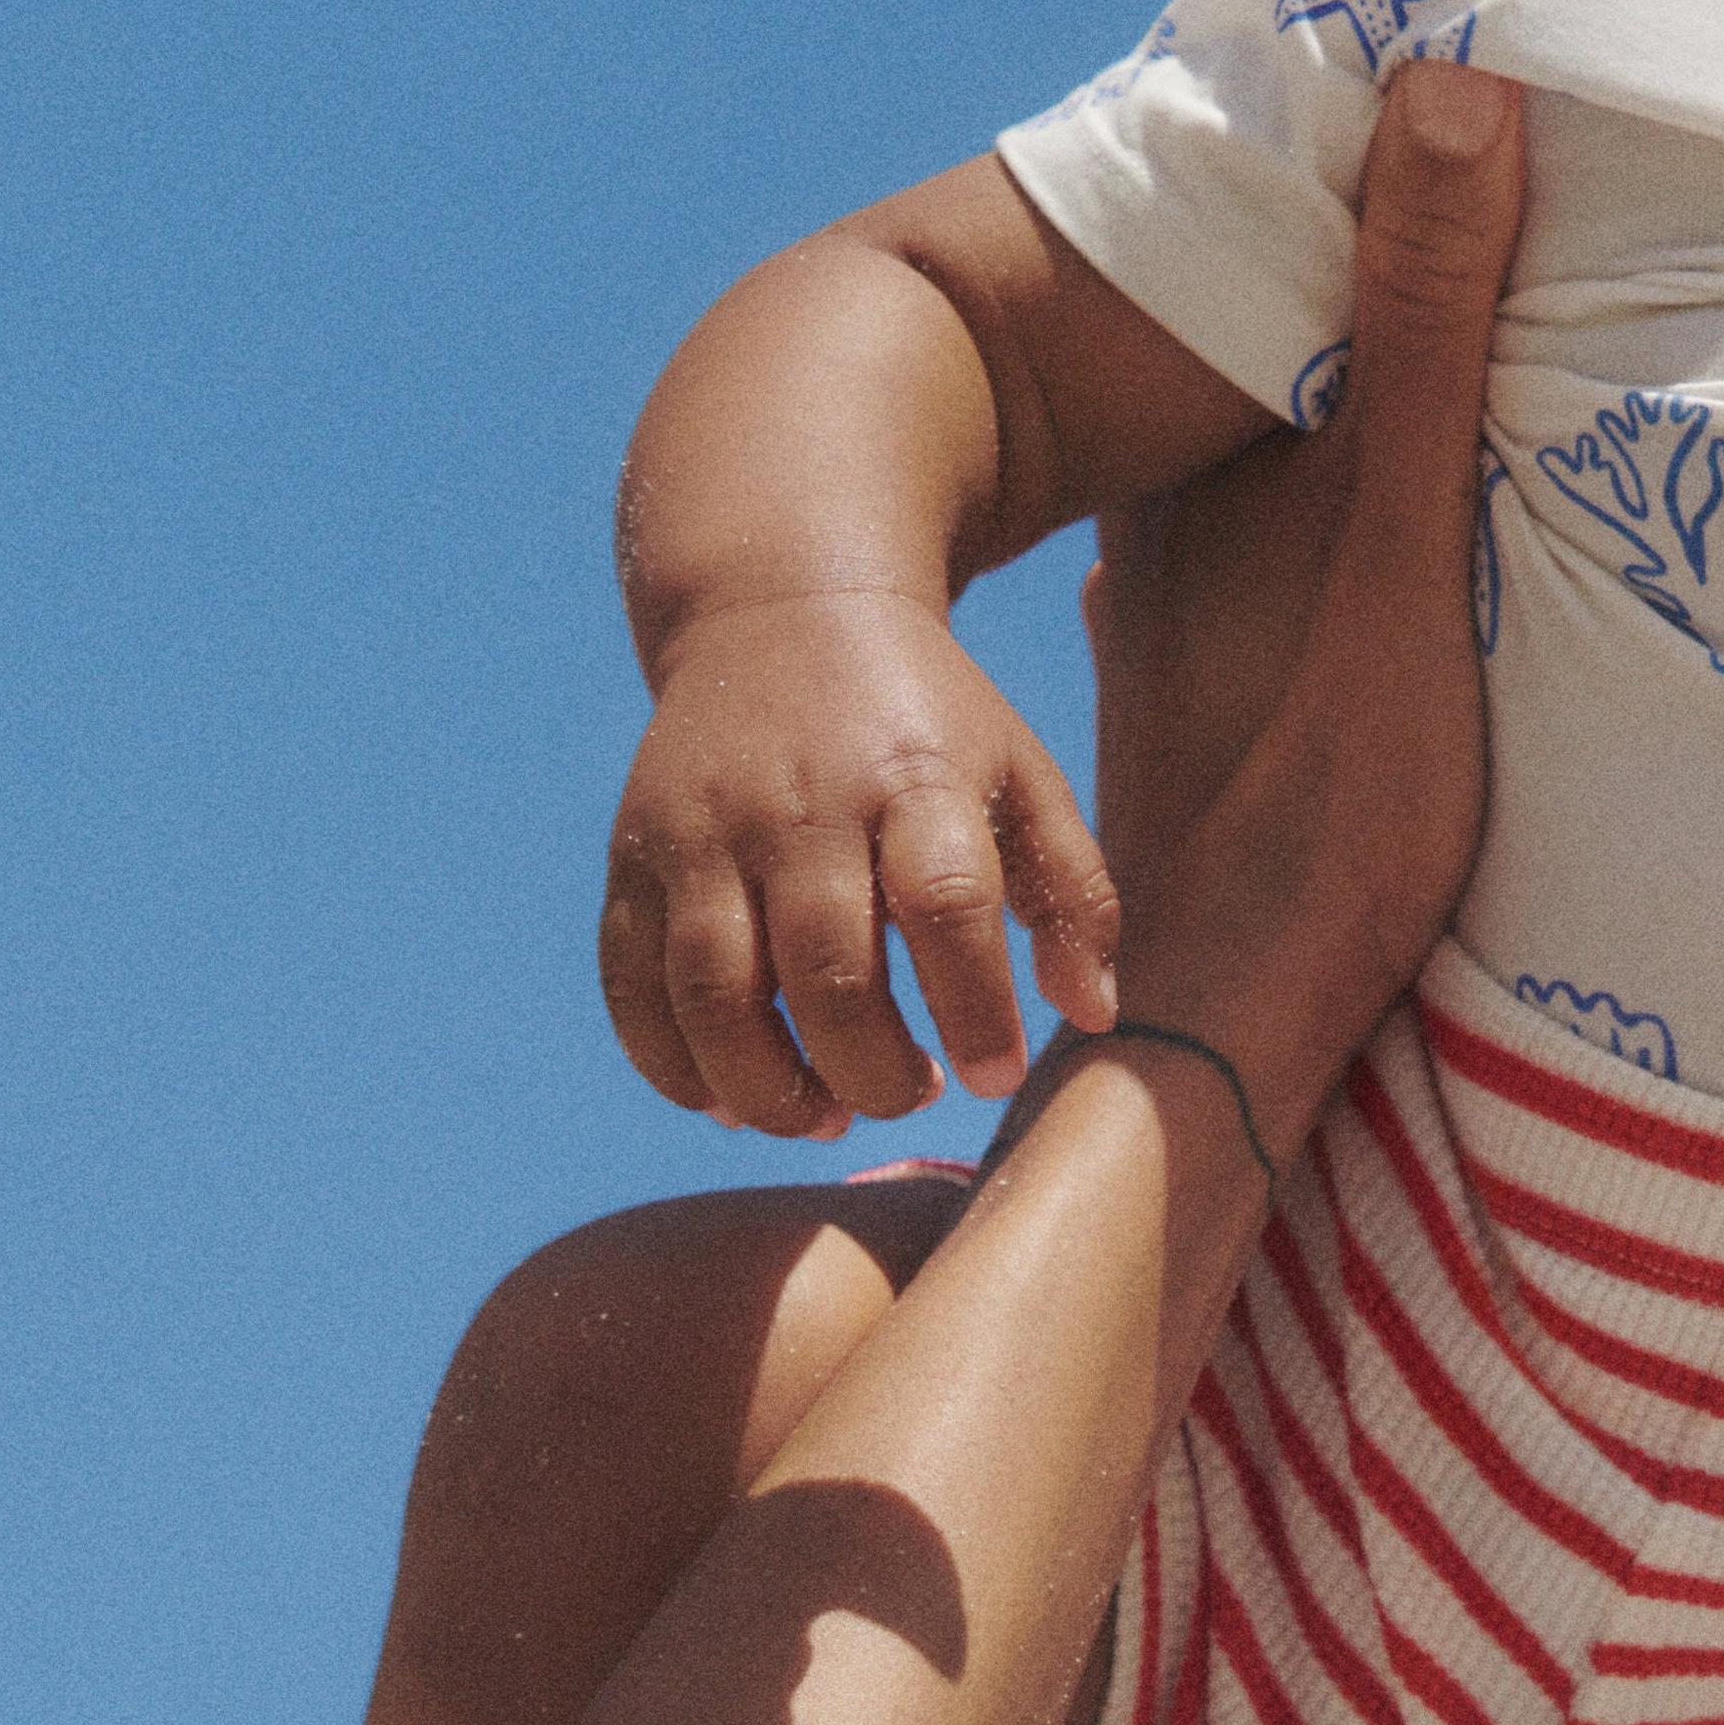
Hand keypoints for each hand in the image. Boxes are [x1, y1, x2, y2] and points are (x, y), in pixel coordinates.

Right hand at [597, 590, 1120, 1137]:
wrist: (780, 610)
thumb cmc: (925, 721)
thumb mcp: (1020, 773)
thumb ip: (1072, 892)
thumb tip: (1094, 1019)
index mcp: (913, 776)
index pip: (946, 905)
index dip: (975, 1011)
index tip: (995, 1077)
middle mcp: (797, 802)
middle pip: (824, 968)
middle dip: (872, 1070)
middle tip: (910, 1094)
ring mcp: (700, 829)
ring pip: (713, 994)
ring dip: (769, 1089)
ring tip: (824, 1114)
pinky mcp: (632, 856)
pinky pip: (630, 986)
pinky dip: (672, 1066)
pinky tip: (730, 1098)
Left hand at [1077, 61, 1517, 1158]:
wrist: (1227, 1030)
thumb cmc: (1324, 792)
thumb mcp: (1402, 535)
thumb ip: (1423, 329)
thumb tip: (1447, 89)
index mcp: (1201, 474)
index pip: (1260, 283)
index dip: (1332, 195)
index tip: (1403, 104)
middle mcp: (1155, 542)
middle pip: (1245, 382)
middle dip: (1308, 300)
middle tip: (1410, 203)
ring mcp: (1165, 639)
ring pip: (1235, 486)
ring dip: (1299, 425)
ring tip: (1391, 350)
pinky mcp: (1186, 723)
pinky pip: (1241, 584)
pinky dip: (1285, 536)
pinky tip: (1319, 543)